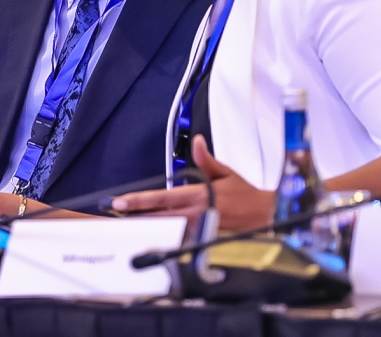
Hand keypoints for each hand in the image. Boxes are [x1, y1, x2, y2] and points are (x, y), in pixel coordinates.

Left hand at [111, 135, 274, 230]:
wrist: (269, 215)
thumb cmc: (248, 194)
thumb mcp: (226, 173)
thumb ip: (206, 160)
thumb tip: (196, 142)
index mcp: (199, 194)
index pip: (162, 198)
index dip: (139, 201)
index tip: (120, 202)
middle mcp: (196, 213)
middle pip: (158, 217)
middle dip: (134, 216)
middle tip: (112, 214)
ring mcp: (199, 228)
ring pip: (166, 229)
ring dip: (146, 226)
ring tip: (124, 222)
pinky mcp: (204, 238)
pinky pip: (180, 238)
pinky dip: (165, 236)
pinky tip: (150, 234)